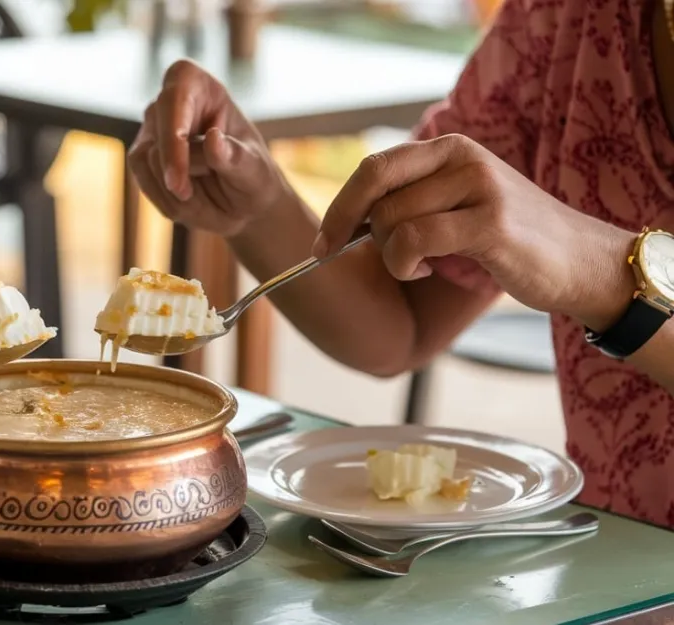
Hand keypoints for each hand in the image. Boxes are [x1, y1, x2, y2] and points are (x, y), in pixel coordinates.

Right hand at [128, 60, 283, 236]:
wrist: (241, 200)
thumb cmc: (252, 177)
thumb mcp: (255, 170)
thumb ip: (236, 157)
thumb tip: (213, 139)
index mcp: (199, 85)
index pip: (174, 97)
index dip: (172, 137)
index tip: (178, 178)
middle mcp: (169, 100)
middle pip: (158, 136)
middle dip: (177, 175)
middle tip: (192, 199)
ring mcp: (152, 128)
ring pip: (145, 161)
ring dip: (174, 193)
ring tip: (205, 202)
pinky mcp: (142, 155)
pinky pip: (142, 180)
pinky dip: (165, 200)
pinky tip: (189, 202)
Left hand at [314, 134, 632, 319]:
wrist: (578, 262)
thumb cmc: (504, 243)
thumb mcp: (452, 210)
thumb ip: (408, 204)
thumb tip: (343, 225)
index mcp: (450, 148)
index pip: (375, 167)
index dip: (340, 205)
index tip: (322, 242)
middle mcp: (463, 156)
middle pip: (375, 188)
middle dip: (347, 228)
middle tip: (339, 256)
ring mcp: (479, 185)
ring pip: (392, 218)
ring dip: (390, 256)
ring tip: (417, 266)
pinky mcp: (491, 222)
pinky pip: (415, 240)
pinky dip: (405, 263)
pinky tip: (424, 270)